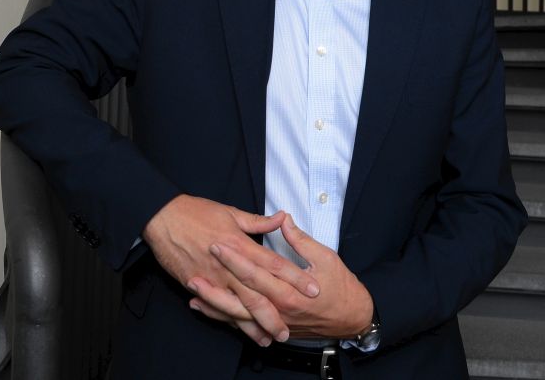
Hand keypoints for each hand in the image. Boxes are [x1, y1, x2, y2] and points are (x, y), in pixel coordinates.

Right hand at [142, 195, 319, 344]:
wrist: (162, 217)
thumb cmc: (196, 212)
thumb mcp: (231, 212)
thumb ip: (259, 222)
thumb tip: (282, 218)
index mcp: (240, 244)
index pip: (274, 265)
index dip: (294, 278)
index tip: (312, 290)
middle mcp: (228, 265)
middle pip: (257, 295)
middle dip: (274, 315)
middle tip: (289, 330)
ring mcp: (212, 277)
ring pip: (236, 308)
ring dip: (252, 325)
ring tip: (267, 338)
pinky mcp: (197, 284)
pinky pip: (216, 307)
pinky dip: (228, 320)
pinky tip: (239, 330)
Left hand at [189, 214, 373, 338]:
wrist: (352, 318)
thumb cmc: (341, 287)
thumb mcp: (325, 257)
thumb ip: (300, 240)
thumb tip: (283, 218)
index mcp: (290, 289)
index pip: (257, 271)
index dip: (236, 257)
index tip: (218, 242)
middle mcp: (280, 308)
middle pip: (242, 293)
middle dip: (218, 277)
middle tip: (197, 262)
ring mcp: (275, 320)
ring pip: (238, 313)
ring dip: (213, 300)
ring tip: (192, 286)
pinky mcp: (273, 327)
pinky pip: (242, 323)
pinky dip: (220, 315)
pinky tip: (202, 306)